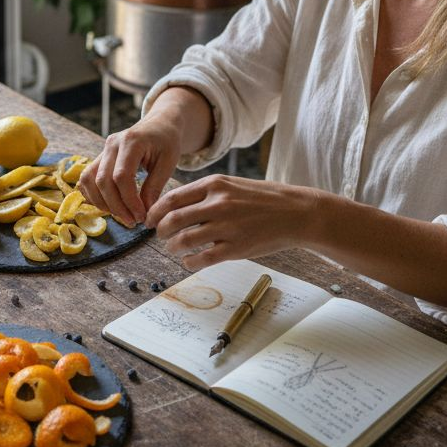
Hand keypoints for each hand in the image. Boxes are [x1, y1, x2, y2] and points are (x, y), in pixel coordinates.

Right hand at [77, 115, 182, 227]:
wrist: (159, 124)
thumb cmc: (166, 142)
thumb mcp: (168, 162)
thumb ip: (155, 187)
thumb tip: (145, 214)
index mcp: (131, 141)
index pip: (121, 176)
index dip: (129, 201)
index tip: (141, 216)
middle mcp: (111, 144)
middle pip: (102, 181)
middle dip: (116, 206)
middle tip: (133, 221)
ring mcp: (102, 150)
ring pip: (89, 180)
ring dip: (102, 203)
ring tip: (122, 216)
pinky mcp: (99, 158)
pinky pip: (86, 179)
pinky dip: (93, 196)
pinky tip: (110, 207)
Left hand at [145, 174, 324, 269]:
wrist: (297, 212)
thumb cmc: (264, 199)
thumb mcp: (233, 185)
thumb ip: (206, 193)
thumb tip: (174, 206)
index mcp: (215, 184)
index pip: (172, 198)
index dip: (155, 212)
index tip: (150, 220)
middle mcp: (218, 204)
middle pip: (172, 220)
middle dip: (160, 231)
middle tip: (160, 236)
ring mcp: (227, 226)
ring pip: (184, 240)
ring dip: (173, 247)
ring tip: (174, 248)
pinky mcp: (236, 248)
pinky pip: (202, 258)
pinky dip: (189, 261)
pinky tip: (189, 261)